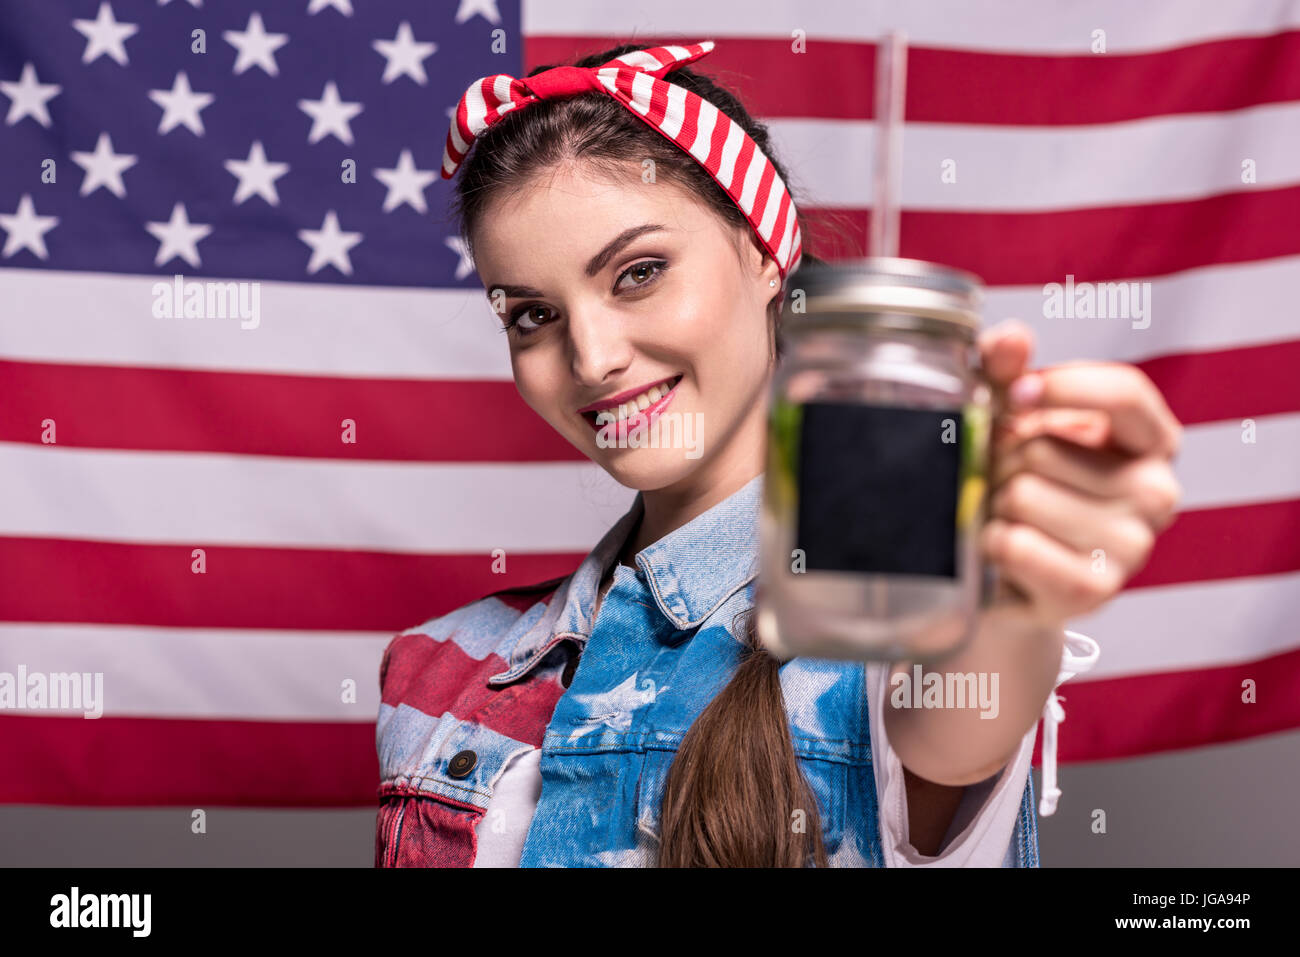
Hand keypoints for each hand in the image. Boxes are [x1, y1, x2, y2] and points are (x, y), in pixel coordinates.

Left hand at [976, 319, 1183, 626]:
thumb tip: (1014, 339)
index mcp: (1152, 442)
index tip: (1016, 394)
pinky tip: (1003, 552)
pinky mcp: (1093, 591)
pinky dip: (991, 543)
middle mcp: (1157, 493)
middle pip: (1045, 448)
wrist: (1003, 578)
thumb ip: (1007, 370)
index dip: (1061, 386)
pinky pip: (1014, 543)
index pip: (1124, 393)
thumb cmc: (1015, 484)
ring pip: (1023, 495)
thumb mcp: (1012, 418)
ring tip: (1006, 517)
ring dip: (993, 504)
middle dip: (1003, 460)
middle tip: (1005, 481)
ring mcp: (1132, 547)